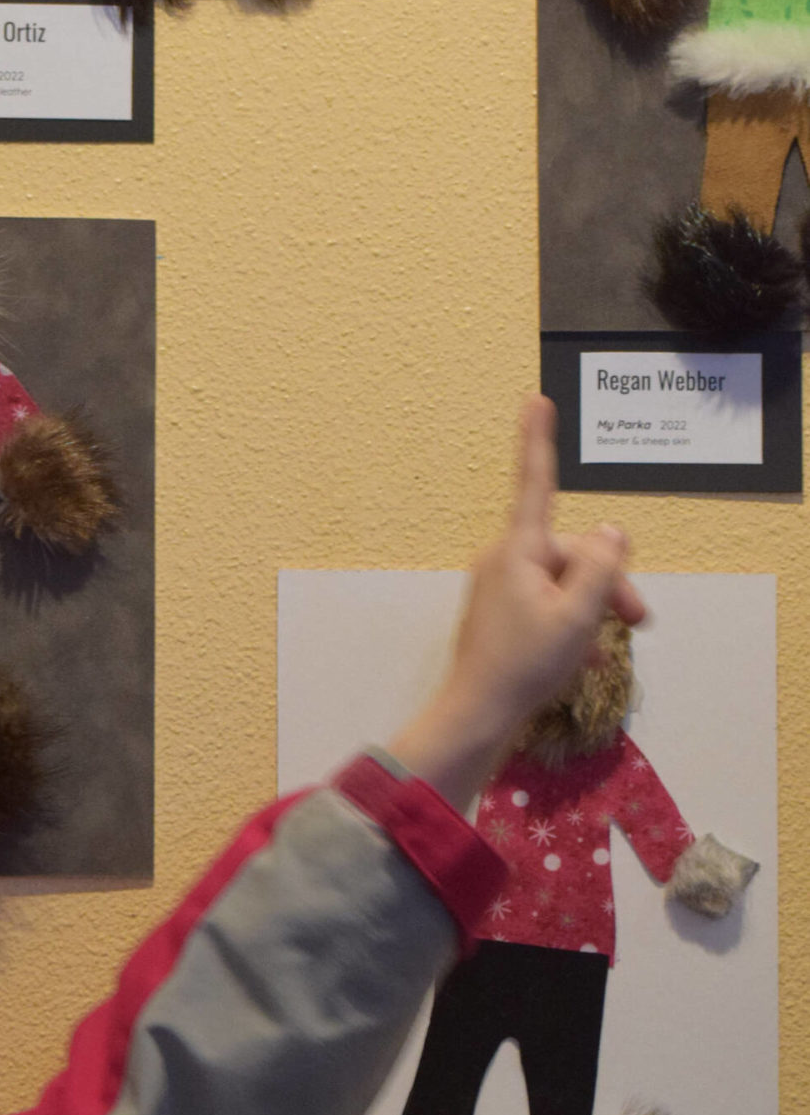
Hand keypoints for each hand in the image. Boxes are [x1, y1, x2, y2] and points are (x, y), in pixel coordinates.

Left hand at [387, 397, 646, 810]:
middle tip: (638, 622)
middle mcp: (504, 559)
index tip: (535, 399)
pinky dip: (570, 624)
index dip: (538, 440)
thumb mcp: (577, 614)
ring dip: (592, 608)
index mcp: (518, 550)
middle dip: (607, 581)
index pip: (535, 483)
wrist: (475, 715)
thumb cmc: (524, 665)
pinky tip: (585, 660)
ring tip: (604, 648)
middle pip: (570, 551)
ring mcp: (498, 587)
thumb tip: (610, 530)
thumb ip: (600, 567)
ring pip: (561, 582)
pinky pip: (545, 604)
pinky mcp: (498, 614)